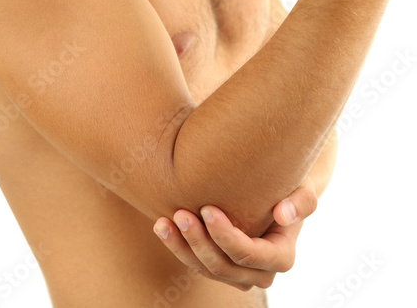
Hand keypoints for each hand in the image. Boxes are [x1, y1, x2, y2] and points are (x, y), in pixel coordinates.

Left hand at [153, 177, 317, 290]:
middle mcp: (260, 273)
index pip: (249, 255)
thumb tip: (283, 214)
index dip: (225, 236)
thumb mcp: (303, 189)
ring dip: (182, 248)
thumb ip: (302, 202)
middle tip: (181, 214)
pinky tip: (162, 226)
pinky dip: (178, 247)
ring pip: (205, 270)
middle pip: (223, 267)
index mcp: (281, 257)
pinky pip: (196, 263)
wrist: (274, 196)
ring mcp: (238, 275)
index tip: (207, 209)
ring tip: (163, 223)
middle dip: (199, 243)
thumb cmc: (288, 189)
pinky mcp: (219, 267)